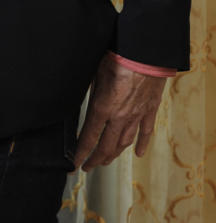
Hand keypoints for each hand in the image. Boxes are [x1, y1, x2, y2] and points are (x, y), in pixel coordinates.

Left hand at [73, 53, 166, 170]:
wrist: (145, 54)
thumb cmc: (117, 59)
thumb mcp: (95, 75)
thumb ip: (91, 93)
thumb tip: (84, 102)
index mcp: (103, 108)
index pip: (88, 138)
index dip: (80, 154)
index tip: (73, 165)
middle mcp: (120, 117)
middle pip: (106, 146)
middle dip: (95, 160)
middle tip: (86, 167)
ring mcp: (137, 115)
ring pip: (125, 142)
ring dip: (114, 154)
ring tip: (105, 161)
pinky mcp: (150, 110)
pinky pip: (146, 132)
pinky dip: (142, 144)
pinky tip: (139, 154)